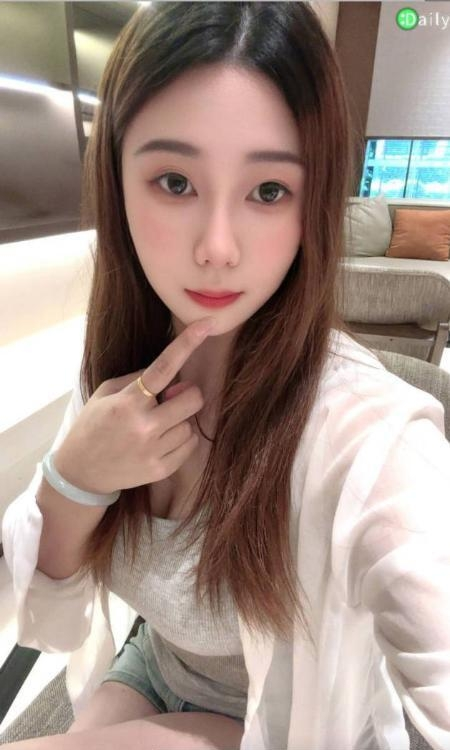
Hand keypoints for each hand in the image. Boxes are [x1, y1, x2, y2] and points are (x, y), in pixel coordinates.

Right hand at [54, 317, 215, 494]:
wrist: (81, 472)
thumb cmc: (94, 425)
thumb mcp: (106, 392)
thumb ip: (139, 379)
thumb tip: (175, 378)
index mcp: (128, 402)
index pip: (164, 367)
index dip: (187, 344)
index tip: (207, 325)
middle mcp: (144, 426)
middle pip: (193, 398)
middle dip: (187, 394)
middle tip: (172, 398)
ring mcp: (154, 450)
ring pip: (192, 423)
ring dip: (180, 420)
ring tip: (158, 425)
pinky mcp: (162, 469)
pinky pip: (191, 444)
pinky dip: (181, 439)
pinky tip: (161, 441)